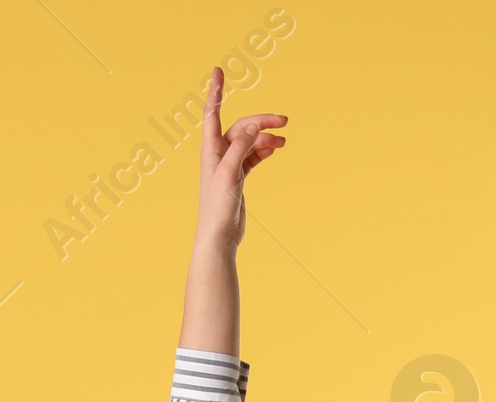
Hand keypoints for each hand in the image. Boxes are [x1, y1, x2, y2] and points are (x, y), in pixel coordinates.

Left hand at [194, 66, 286, 251]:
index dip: (216, 91)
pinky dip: (264, 150)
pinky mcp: (238, 178)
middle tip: (284, 121)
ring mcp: (229, 165)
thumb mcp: (230, 173)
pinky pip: (253, 156)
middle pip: (243, 127)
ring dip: (267, 138)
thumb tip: (255, 125)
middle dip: (262, 121)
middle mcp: (218, 153)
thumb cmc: (218, 207)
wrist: (219, 237)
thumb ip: (241, 147)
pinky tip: (276, 149)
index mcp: (211, 148)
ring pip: (250, 142)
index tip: (218, 71)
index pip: (213, 112)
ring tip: (284, 141)